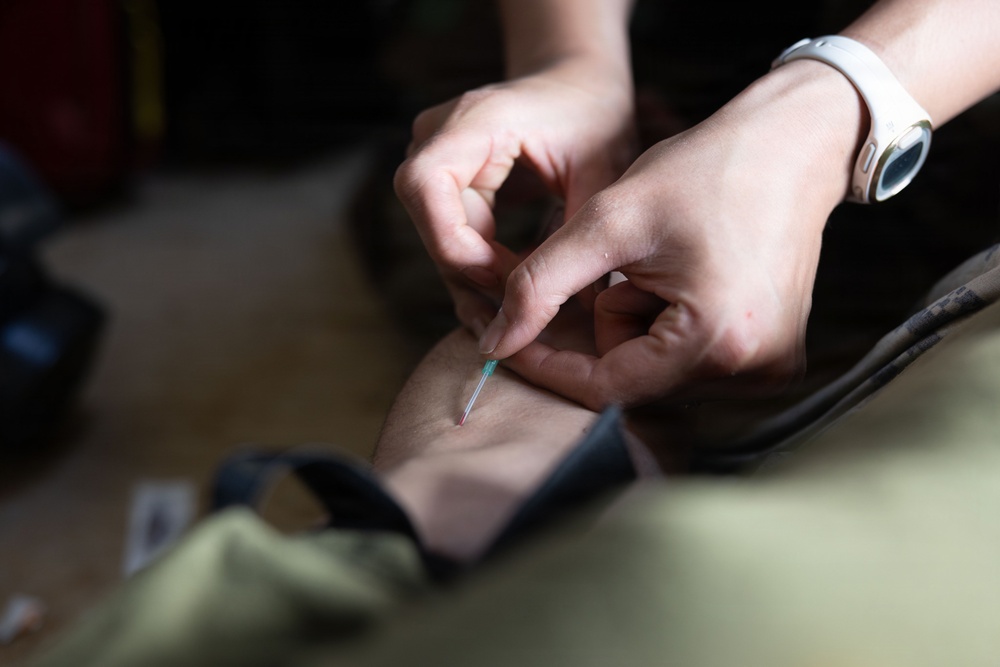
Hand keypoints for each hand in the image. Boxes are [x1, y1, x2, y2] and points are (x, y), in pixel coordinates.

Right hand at [393, 59, 636, 329]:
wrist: (579, 82)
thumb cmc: (594, 114)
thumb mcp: (602, 170)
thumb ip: (585, 232)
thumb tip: (582, 306)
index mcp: (473, 120)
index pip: (425, 188)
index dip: (458, 245)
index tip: (508, 280)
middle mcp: (438, 134)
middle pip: (428, 219)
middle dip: (469, 270)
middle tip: (518, 310)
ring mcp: (434, 154)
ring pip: (435, 233)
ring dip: (473, 275)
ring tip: (517, 313)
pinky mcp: (445, 177)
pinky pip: (449, 230)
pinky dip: (478, 262)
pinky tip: (512, 291)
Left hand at [482, 61, 865, 408]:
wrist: (793, 146)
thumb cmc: (703, 171)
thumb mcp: (608, 221)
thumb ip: (540, 284)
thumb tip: (493, 344)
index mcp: (716, 342)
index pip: (604, 388)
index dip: (548, 364)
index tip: (508, 338)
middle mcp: (752, 372)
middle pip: (632, 377)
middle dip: (611, 323)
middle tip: (632, 263)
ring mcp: (770, 369)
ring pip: (656, 368)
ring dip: (640, 321)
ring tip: (669, 263)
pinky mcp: (774, 357)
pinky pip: (689, 358)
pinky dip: (669, 323)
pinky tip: (692, 276)